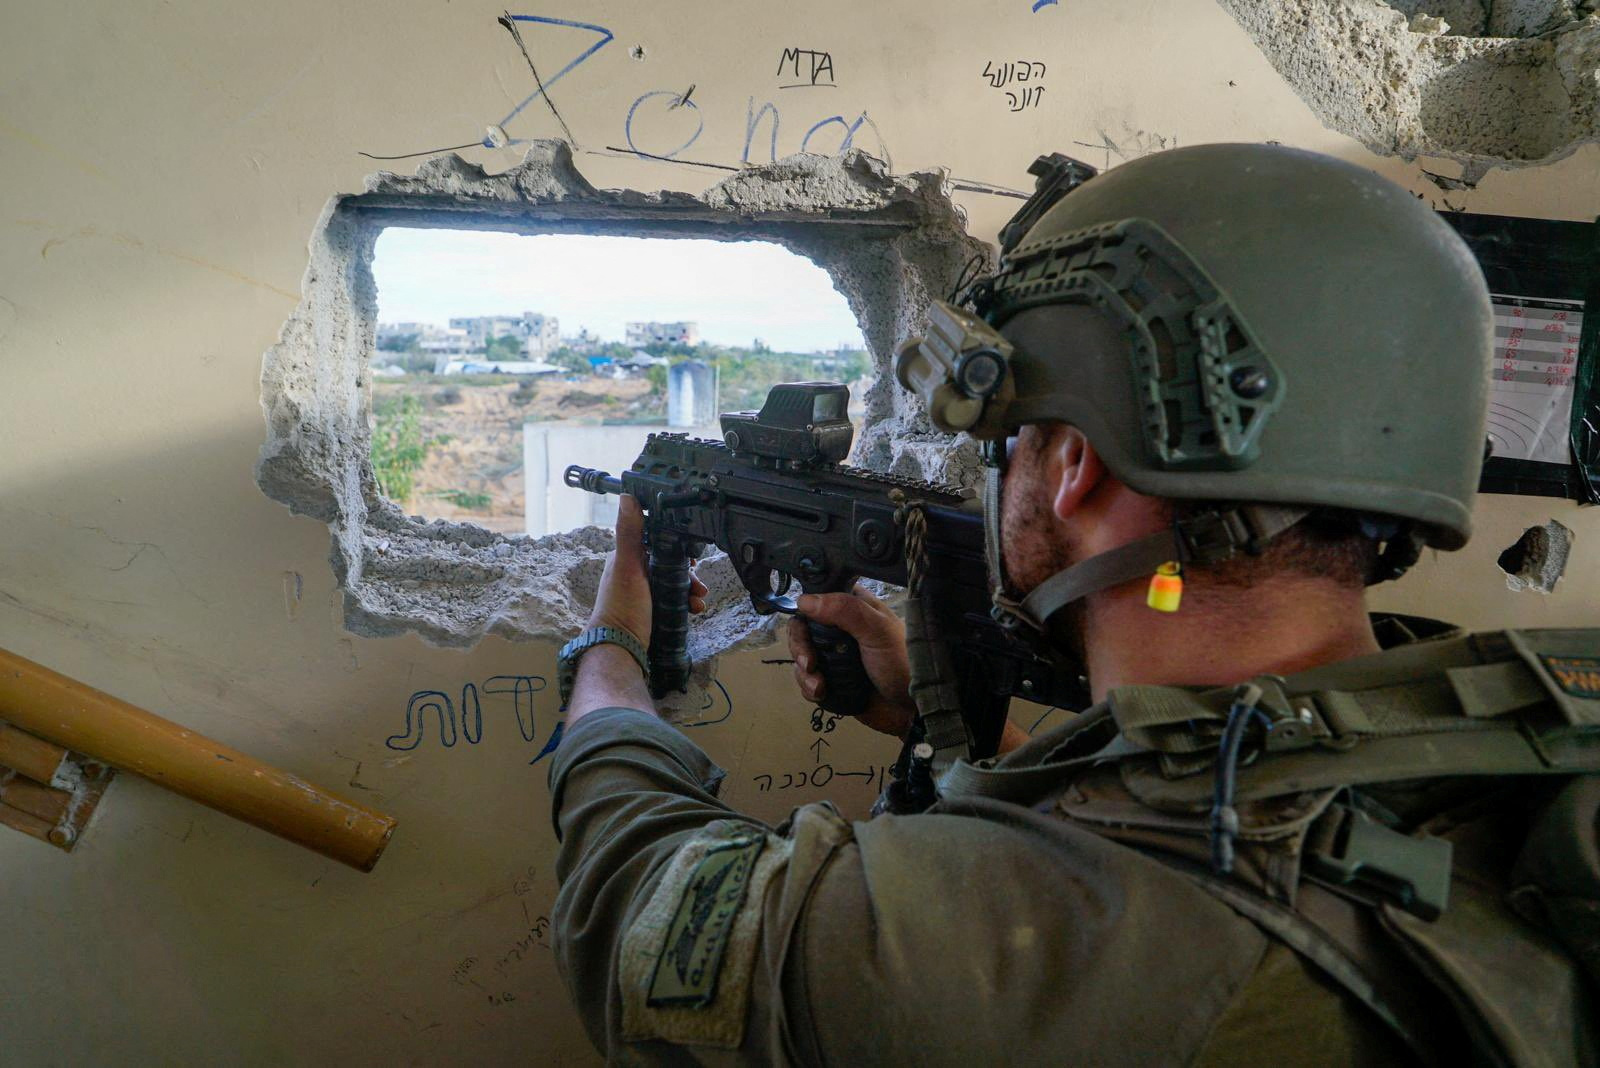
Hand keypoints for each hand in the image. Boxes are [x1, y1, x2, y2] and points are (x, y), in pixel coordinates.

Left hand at [588, 495, 707, 646]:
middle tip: (698, 580)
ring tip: (700, 597)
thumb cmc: (621, 607)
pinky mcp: (653, 610)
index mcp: (627, 557)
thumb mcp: (628, 566)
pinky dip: (687, 602)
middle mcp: (635, 572)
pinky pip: (675, 600)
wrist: (621, 648)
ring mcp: (645, 592)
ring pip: (674, 582)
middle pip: (669, 562)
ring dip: (691, 588)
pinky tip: (695, 608)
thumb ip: (630, 532)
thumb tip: (627, 496)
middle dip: (688, 571)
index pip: (656, 540)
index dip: (675, 543)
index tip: (690, 553)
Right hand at [788, 586, 915, 738]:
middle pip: (802, 629)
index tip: (804, 624)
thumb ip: (845, 611)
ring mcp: (834, 656)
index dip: (805, 609)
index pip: (818, 598)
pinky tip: (822, 693)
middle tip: (809, 663)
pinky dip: (808, 687)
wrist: (911, 709)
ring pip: (801, 656)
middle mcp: (841, 630)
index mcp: (854, 608)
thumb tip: (804, 600)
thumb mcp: (877, 631)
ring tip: (820, 685)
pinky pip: (806, 680)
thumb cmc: (901, 662)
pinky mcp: (831, 681)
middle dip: (800, 646)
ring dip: (804, 672)